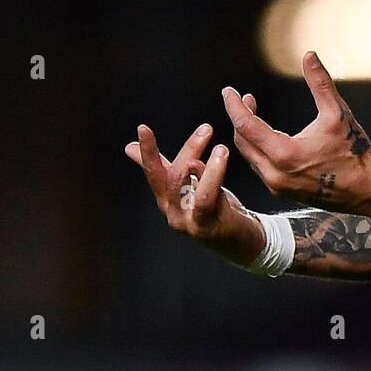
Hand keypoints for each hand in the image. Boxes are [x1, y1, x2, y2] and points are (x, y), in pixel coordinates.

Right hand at [125, 108, 263, 266]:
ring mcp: (187, 222)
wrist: (241, 241)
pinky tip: (221, 162)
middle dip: (188, 149)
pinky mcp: (205, 229)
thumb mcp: (188, 185)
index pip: (153, 171)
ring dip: (205, 165)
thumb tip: (129, 147)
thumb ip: (165, 166)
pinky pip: (206, 200)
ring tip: (221, 147)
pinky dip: (212, 178)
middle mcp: (172, 211)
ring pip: (187, 189)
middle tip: (207, 129)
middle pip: (172, 176)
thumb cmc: (215, 210)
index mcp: (167, 198)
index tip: (143, 129)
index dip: (147, 151)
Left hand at [222, 51, 370, 213]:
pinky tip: (266, 137)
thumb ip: (320, 82)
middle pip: (242, 141)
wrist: (366, 189)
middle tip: (246, 99)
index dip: (234, 105)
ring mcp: (277, 186)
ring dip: (247, 134)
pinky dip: (257, 149)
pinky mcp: (281, 192)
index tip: (228, 91)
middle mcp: (275, 173)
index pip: (245, 126)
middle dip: (240, 117)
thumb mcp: (337, 113)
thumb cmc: (353, 151)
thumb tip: (309, 55)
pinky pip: (259, 168)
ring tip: (253, 114)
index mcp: (285, 154)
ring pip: (249, 156)